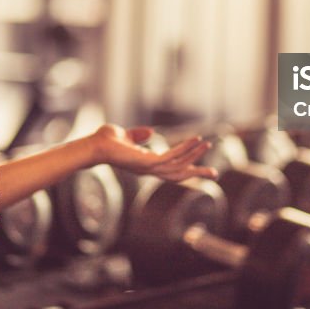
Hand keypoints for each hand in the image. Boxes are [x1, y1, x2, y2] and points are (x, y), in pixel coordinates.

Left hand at [90, 124, 217, 180]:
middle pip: (179, 175)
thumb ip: (139, 136)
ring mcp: (149, 167)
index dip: (186, 169)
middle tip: (215, 174)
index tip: (200, 169)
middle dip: (196, 174)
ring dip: (194, 155)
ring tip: (207, 144)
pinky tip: (195, 140)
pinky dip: (185, 149)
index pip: (171, 170)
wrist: (94, 145)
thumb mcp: (126, 136)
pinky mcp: (147, 162)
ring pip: (178, 165)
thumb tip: (151, 133)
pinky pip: (171, 157)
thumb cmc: (106, 141)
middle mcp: (150, 169)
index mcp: (147, 165)